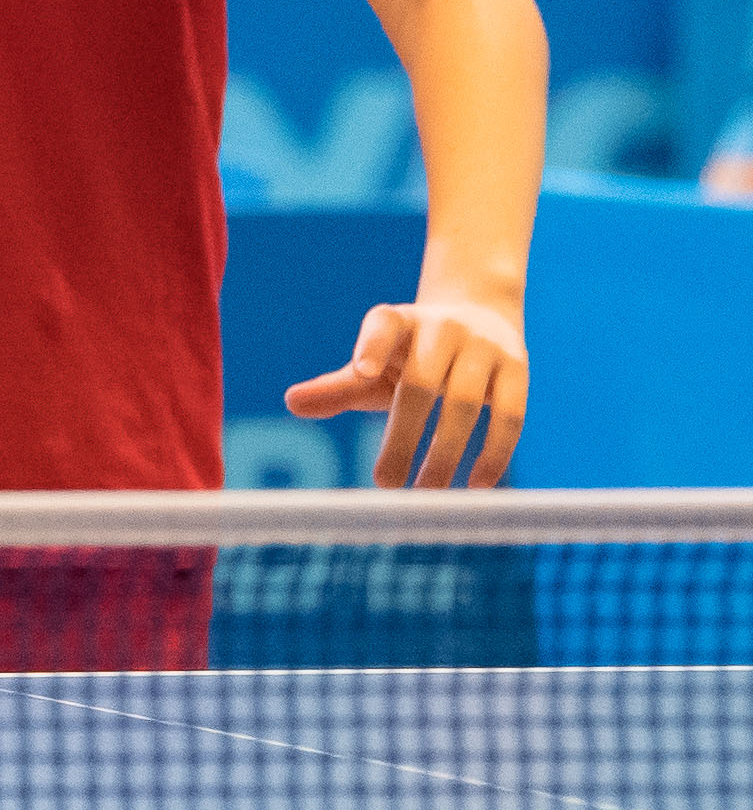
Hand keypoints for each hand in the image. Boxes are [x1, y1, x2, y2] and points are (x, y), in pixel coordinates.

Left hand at [285, 291, 526, 486]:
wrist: (480, 318)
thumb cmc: (411, 355)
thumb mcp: (373, 367)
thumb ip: (339, 387)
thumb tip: (292, 402)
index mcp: (397, 321)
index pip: (382, 325)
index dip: (371, 346)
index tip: (361, 373)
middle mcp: (441, 328)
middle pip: (420, 383)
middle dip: (403, 436)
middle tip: (385, 483)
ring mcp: (482, 347)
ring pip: (464, 402)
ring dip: (445, 451)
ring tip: (427, 491)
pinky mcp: (517, 369)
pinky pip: (509, 414)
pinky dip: (494, 451)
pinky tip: (476, 485)